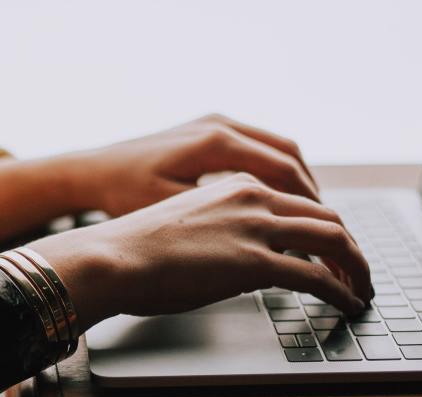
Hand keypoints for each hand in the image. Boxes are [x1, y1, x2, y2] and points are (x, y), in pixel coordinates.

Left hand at [0, 113, 318, 254]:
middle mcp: (220, 125)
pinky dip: (277, 174)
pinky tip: (280, 202)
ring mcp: (214, 124)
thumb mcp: (174, 215)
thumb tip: (271, 247)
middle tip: (331, 231)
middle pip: (289, 157)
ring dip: (298, 184)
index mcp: (215, 143)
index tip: (328, 234)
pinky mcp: (207, 131)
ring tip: (313, 219)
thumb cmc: (123, 196)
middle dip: (313, 196)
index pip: (285, 171)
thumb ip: (224, 224)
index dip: (311, 207)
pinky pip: (258, 149)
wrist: (90, 172)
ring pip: (277, 150)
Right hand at [27, 173, 371, 328]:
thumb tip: (237, 256)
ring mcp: (256, 227)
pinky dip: (341, 291)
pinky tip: (347, 304)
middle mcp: (253, 197)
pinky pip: (317, 276)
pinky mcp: (255, 262)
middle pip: (326, 215)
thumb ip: (222, 227)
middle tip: (358, 271)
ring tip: (361, 290)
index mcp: (236, 184)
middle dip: (351, 247)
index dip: (325, 226)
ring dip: (356, 267)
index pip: (300, 199)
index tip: (333, 249)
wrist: (112, 256)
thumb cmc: (135, 247)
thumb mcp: (187, 221)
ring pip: (333, 239)